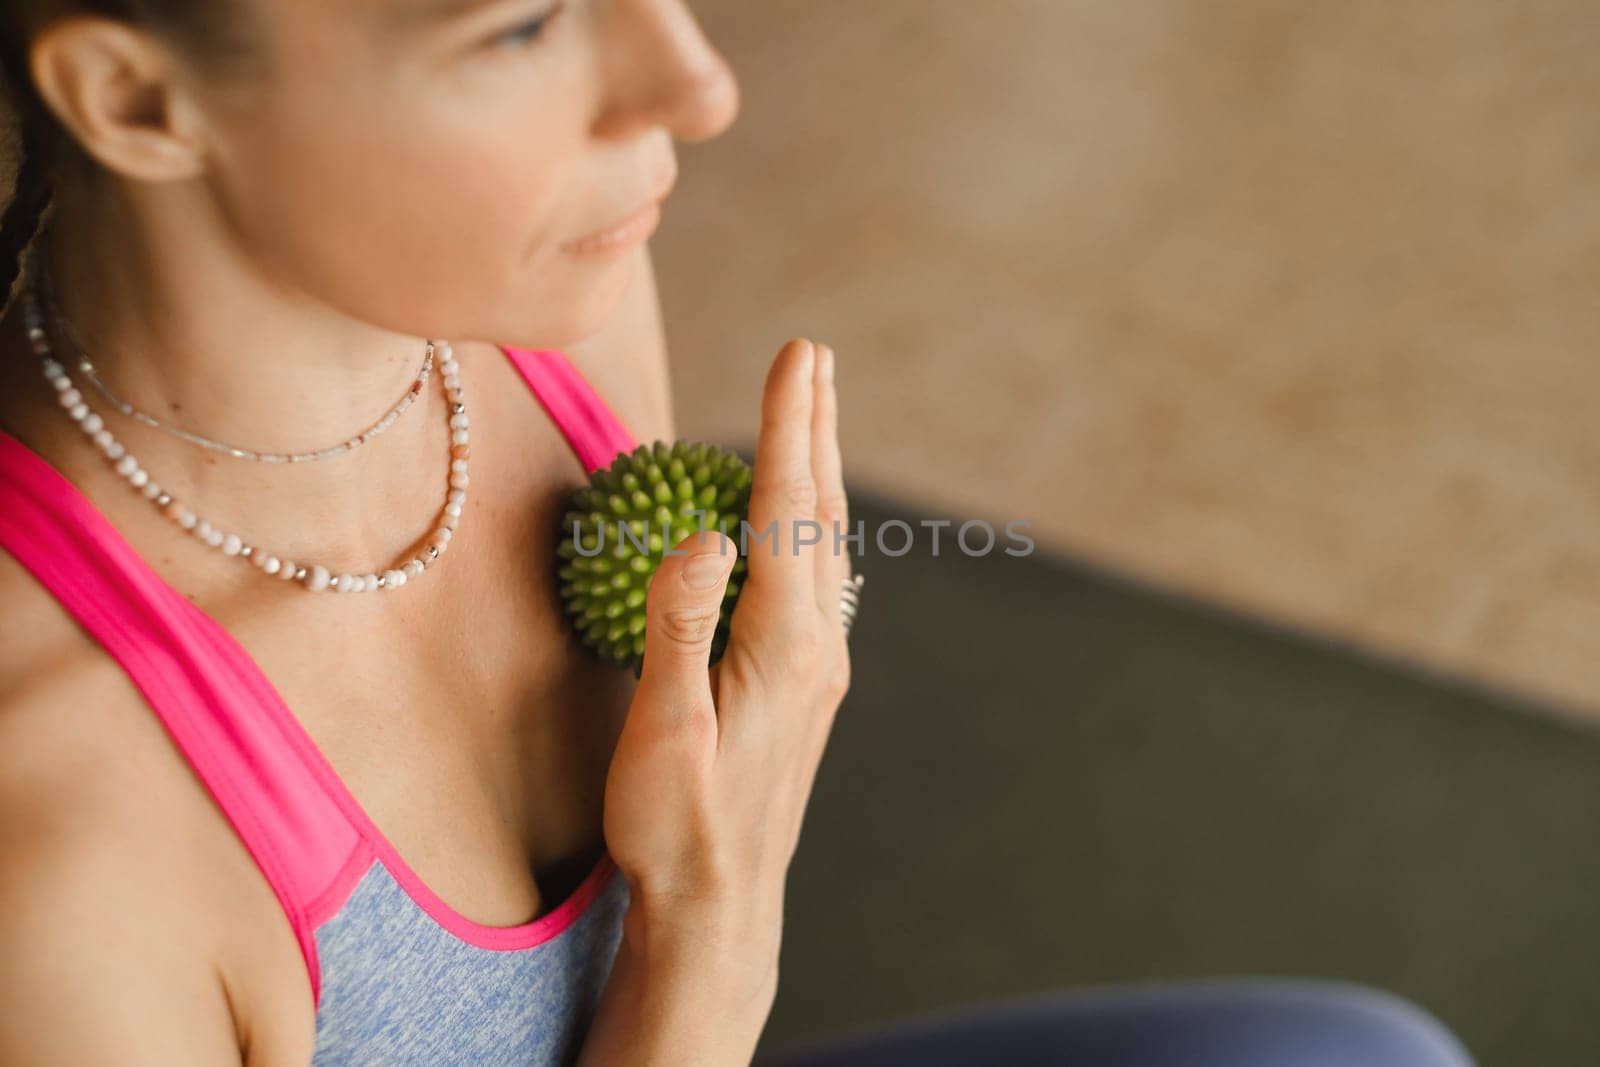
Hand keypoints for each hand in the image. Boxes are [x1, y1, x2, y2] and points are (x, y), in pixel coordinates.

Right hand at [600, 337, 851, 943]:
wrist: (722, 905)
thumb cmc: (678, 823)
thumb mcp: (663, 731)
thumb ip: (680, 628)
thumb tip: (707, 535)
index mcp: (786, 644)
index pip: (787, 512)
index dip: (787, 427)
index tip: (795, 356)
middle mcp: (820, 645)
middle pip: (821, 514)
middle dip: (814, 426)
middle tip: (810, 356)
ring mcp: (822, 665)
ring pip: (826, 545)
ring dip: (816, 469)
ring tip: (810, 413)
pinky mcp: (810, 684)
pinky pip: (816, 577)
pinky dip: (807, 521)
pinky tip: (797, 520)